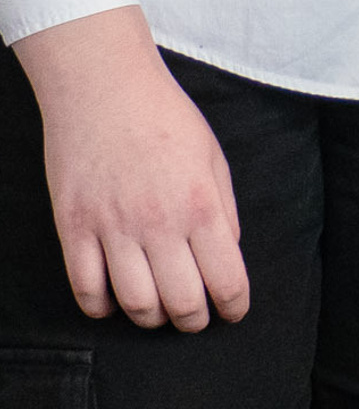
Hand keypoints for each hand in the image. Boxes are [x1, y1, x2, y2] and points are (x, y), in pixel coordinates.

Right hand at [13, 6, 248, 329]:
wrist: (106, 88)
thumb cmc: (166, 117)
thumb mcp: (213, 155)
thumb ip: (224, 207)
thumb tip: (227, 252)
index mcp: (201, 204)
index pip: (226, 277)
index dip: (234, 305)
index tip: (235, 312)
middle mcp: (159, 224)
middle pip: (181, 302)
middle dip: (195, 320)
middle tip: (197, 318)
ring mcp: (112, 229)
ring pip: (136, 305)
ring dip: (152, 318)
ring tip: (161, 310)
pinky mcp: (74, 230)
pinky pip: (87, 290)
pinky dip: (104, 306)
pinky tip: (116, 300)